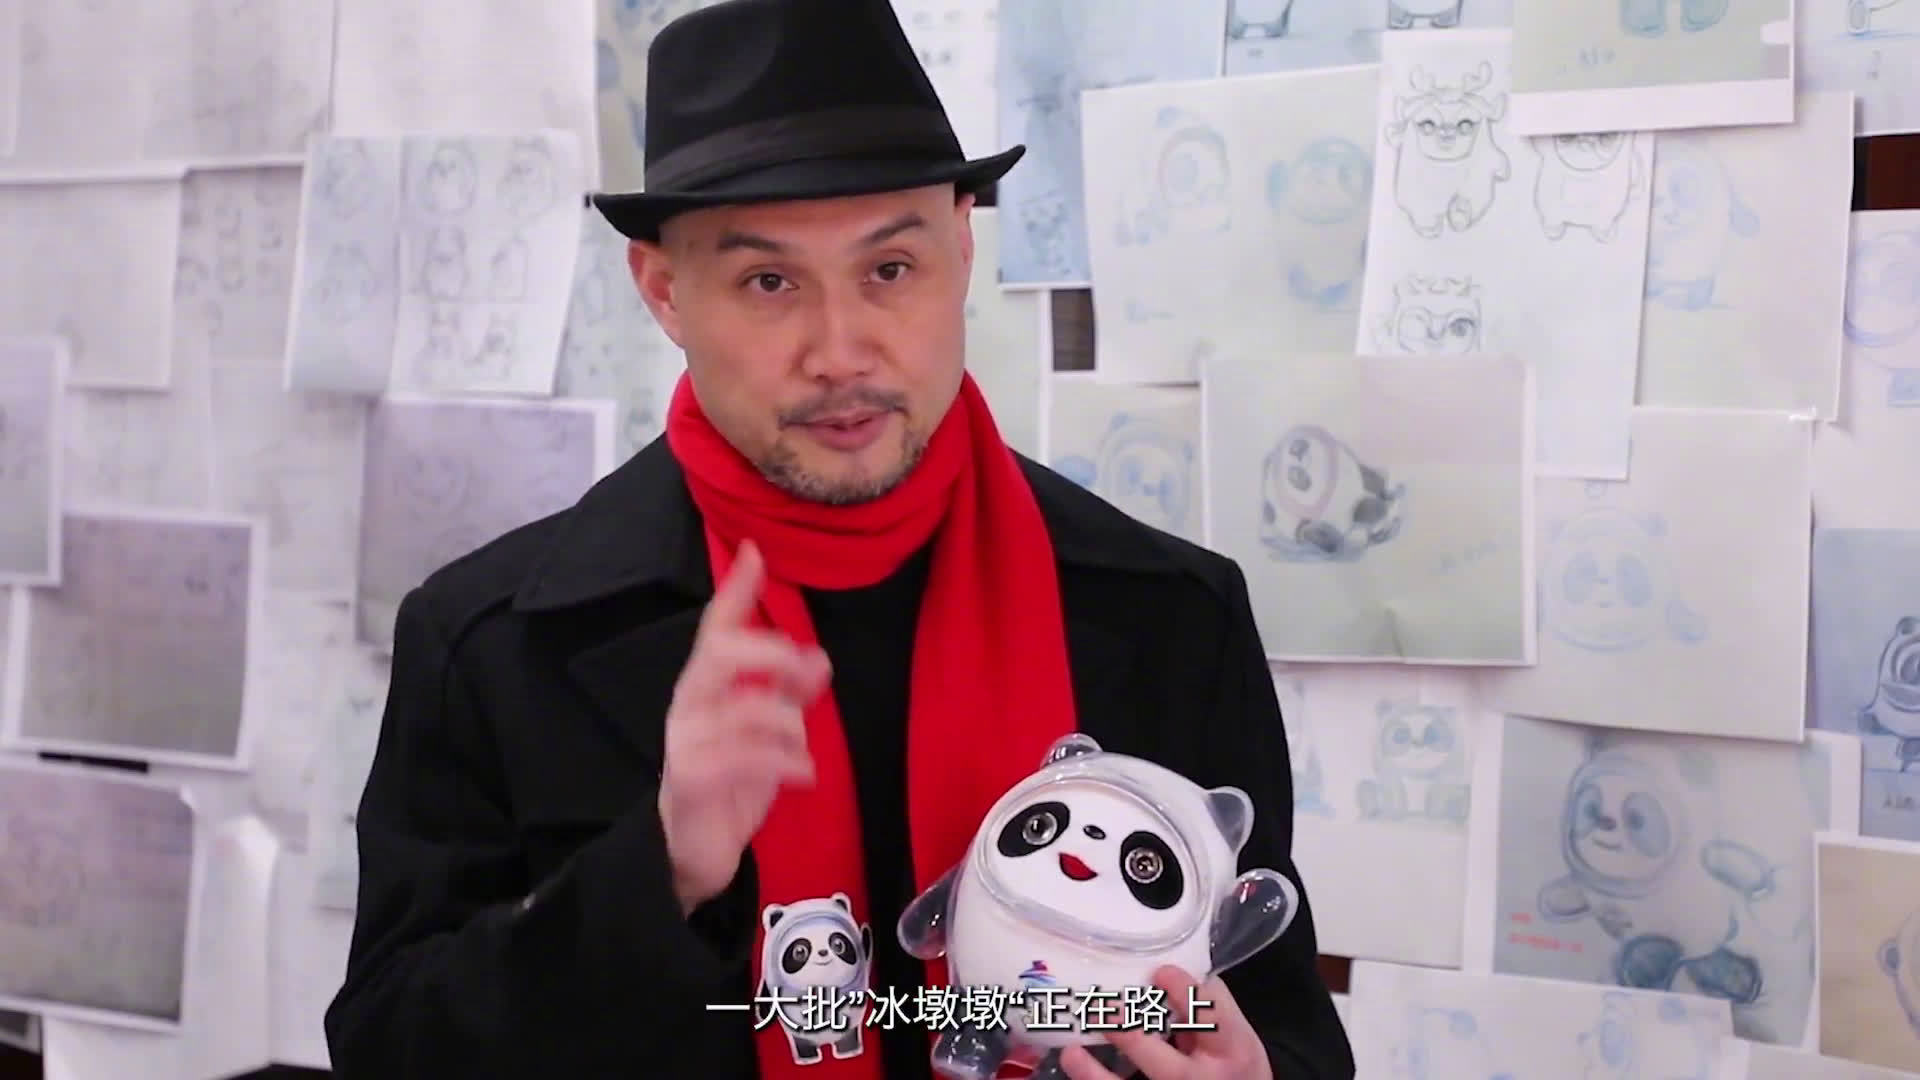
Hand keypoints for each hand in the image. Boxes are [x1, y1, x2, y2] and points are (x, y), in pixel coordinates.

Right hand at [658, 541, 831, 912]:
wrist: (691, 852)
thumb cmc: (728, 786)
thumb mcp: (768, 736)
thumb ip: (789, 696)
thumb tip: (820, 659)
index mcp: (705, 687)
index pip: (716, 629)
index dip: (736, 592)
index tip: (754, 552)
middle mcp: (689, 705)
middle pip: (720, 653)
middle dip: (772, 652)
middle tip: (805, 672)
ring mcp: (687, 742)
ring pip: (747, 709)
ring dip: (790, 726)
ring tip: (802, 753)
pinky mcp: (693, 780)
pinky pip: (748, 756)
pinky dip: (788, 761)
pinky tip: (804, 774)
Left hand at [1059, 966, 1271, 1079]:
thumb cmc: (1234, 1062)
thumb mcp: (1234, 1033)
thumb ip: (1206, 1003)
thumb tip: (1168, 966)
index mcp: (1231, 1049)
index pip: (1210, 1020)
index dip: (1185, 994)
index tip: (1160, 970)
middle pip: (1168, 1066)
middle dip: (1133, 1038)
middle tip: (1105, 1010)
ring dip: (1098, 1074)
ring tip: (1073, 1051)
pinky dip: (1094, 1079)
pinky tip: (1074, 1061)